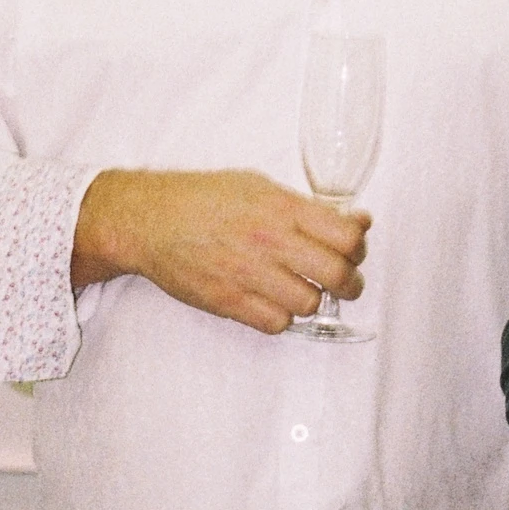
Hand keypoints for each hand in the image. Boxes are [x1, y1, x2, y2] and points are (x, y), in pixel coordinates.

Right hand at [72, 167, 367, 334]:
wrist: (150, 219)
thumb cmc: (203, 198)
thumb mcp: (259, 186)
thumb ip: (307, 206)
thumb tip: (357, 221)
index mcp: (281, 208)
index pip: (347, 236)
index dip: (357, 247)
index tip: (353, 249)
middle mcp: (270, 241)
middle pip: (337, 274)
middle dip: (350, 282)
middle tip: (345, 282)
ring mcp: (249, 274)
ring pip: (310, 304)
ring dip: (312, 300)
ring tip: (303, 290)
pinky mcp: (229, 302)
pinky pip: (276, 323)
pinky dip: (282, 317)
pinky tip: (275, 302)